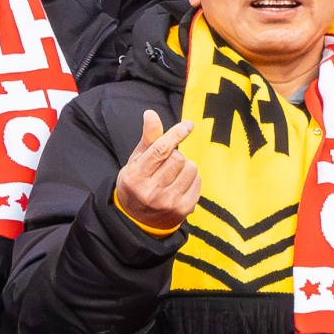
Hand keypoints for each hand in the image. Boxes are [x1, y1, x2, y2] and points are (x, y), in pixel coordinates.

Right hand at [115, 110, 201, 233]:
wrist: (137, 220)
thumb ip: (147, 138)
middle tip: (165, 164)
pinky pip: (198, 181)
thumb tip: (151, 114)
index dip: (176, 134)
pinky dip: (192, 179)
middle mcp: (151, 191)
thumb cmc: (137, 183)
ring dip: (185, 167)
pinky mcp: (183, 209)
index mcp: (136, 176)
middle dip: (175, 155)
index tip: (188, 125)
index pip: (160, 150)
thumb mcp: (136, 161)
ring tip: (173, 175)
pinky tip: (180, 185)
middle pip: (177, 158)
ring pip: (190, 168)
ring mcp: (168, 202)